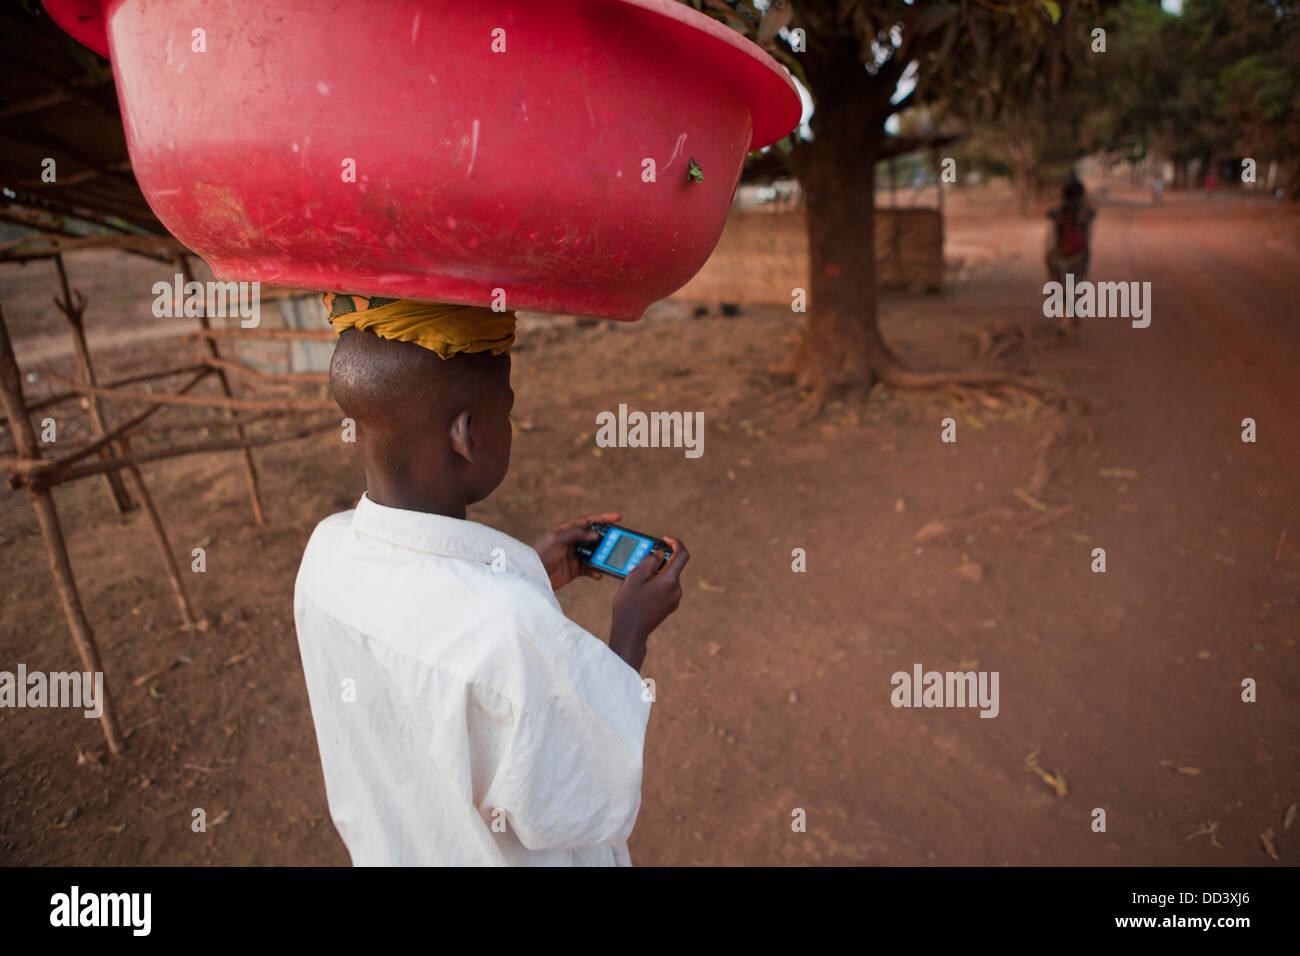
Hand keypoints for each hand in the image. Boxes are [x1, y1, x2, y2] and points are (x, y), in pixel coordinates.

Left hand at [532, 511, 620, 590]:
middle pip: (594, 537)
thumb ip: (576, 534)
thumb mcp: (557, 540)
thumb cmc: (541, 554)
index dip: (603, 518)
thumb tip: (595, 534)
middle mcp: (572, 541)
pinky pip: (590, 568)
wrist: (534, 577)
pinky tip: (599, 574)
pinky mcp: (575, 569)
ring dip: (603, 556)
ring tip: (612, 557)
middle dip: (607, 538)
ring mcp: (574, 555)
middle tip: (619, 539)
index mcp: (567, 530)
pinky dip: (596, 571)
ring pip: (594, 553)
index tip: (618, 517)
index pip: (588, 521)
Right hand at [610, 536, 687, 670]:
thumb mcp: (634, 577)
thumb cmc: (629, 605)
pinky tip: (641, 591)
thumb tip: (660, 554)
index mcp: (669, 580)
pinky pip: (666, 588)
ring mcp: (675, 599)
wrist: (630, 632)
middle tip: (640, 563)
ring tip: (637, 581)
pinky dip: (656, 583)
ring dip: (655, 573)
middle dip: (658, 561)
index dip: (675, 543)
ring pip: (668, 577)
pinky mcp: (671, 606)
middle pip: (672, 566)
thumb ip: (649, 561)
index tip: (665, 539)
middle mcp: (676, 589)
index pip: (682, 554)